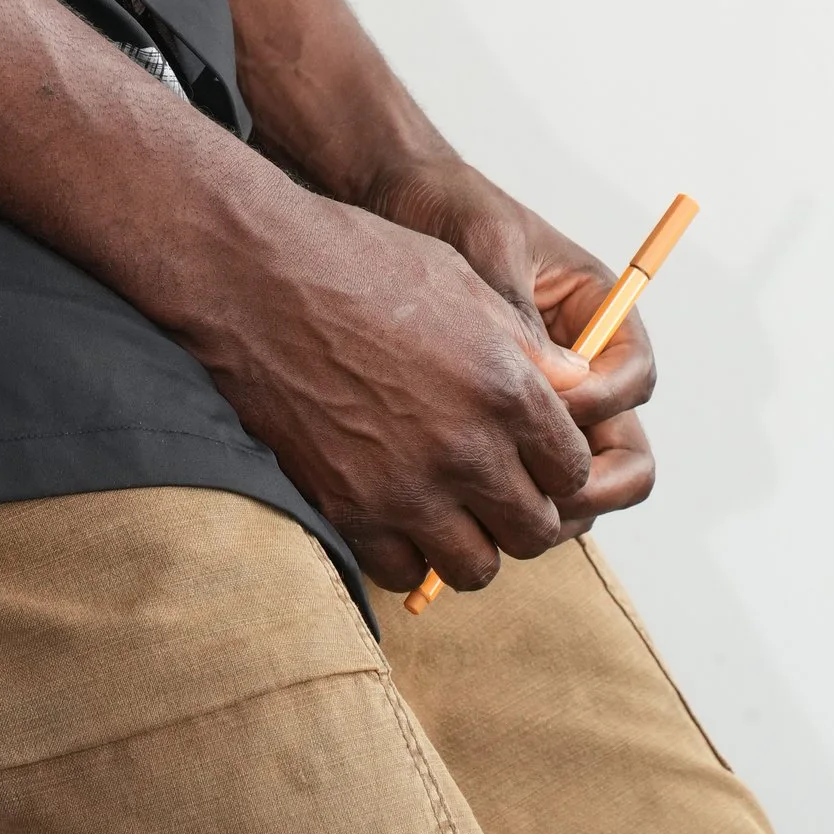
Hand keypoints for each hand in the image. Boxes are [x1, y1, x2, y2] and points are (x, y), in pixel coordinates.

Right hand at [186, 175, 596, 597]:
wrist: (256, 275)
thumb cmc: (357, 261)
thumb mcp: (462, 281)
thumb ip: (527, 347)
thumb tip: (577, 385)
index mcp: (507, 388)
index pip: (575, 471)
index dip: (559, 465)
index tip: (534, 455)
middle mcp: (467, 448)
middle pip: (535, 530)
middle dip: (524, 511)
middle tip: (495, 486)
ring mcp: (406, 487)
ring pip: (477, 568)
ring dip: (471, 542)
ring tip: (449, 508)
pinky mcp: (349, 509)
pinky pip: (402, 573)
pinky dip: (407, 554)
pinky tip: (396, 515)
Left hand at [363, 151, 657, 539]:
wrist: (394, 197)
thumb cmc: (447, 204)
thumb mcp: (486, 243)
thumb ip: (516, 309)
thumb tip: (546, 381)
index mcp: (596, 309)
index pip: (634, 376)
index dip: (601, 403)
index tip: (547, 408)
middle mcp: (581, 361)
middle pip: (621, 448)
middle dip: (592, 482)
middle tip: (537, 497)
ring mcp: (545, 397)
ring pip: (578, 476)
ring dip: (551, 502)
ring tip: (492, 507)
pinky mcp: (503, 422)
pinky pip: (525, 475)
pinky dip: (508, 495)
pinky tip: (459, 499)